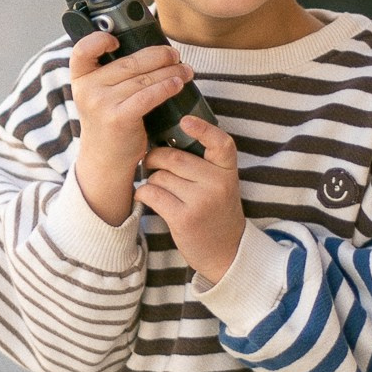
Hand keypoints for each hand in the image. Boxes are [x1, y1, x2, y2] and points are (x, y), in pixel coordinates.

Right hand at [68, 29, 192, 224]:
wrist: (105, 160)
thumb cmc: (109, 122)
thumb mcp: (100, 95)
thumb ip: (113, 74)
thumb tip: (150, 48)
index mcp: (80, 79)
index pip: (82, 50)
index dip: (98, 40)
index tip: (117, 40)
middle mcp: (87, 89)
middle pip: (128, 62)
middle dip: (157, 56)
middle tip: (175, 55)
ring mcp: (101, 104)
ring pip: (143, 78)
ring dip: (170, 71)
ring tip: (185, 70)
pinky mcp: (118, 118)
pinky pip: (148, 95)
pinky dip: (166, 87)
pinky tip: (178, 84)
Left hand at [135, 116, 246, 283]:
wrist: (226, 251)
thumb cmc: (216, 211)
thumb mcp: (220, 184)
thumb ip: (203, 164)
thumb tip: (163, 139)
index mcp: (228, 170)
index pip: (221, 143)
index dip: (203, 129)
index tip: (185, 120)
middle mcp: (218, 183)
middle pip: (174, 157)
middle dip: (155, 158)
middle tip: (151, 163)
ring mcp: (202, 201)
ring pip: (160, 176)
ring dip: (151, 180)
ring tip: (156, 187)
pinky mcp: (184, 218)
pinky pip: (152, 193)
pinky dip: (143, 193)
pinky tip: (146, 197)